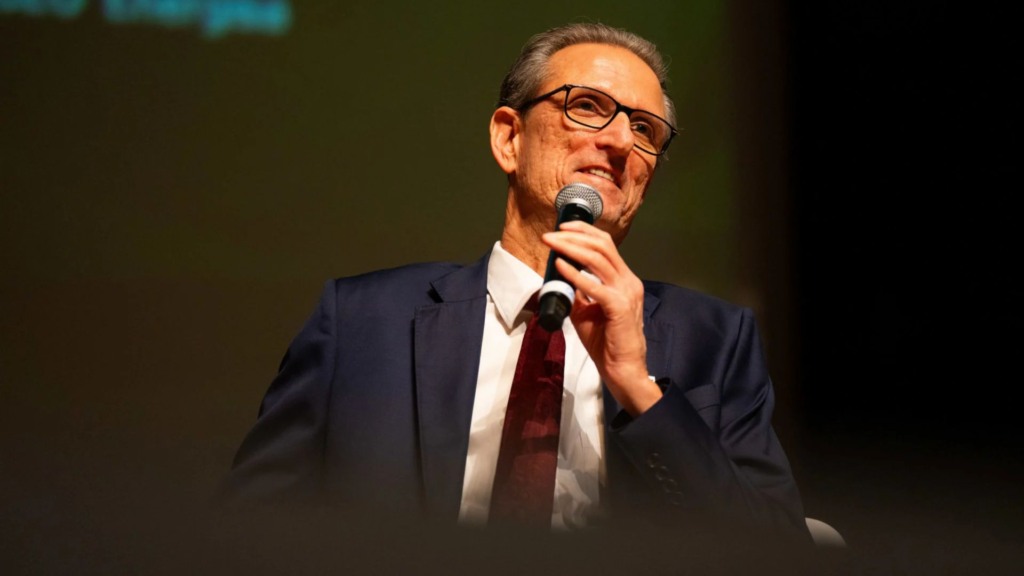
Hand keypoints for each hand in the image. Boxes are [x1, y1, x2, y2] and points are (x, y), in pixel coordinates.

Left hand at [542, 220, 662, 415]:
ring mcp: (626, 292)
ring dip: (571, 248)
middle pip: (602, 246)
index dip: (583, 232)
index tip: (561, 229)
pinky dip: (575, 274)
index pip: (605, 245)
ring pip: (598, 258)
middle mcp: (628, 281)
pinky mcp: (620, 307)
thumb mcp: (587, 310)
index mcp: (624, 280)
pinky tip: (560, 267)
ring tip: (551, 245)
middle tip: (550, 235)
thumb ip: (578, 291)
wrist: (622, 369)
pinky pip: (595, 285)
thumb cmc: (606, 343)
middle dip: (573, 236)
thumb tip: (559, 275)